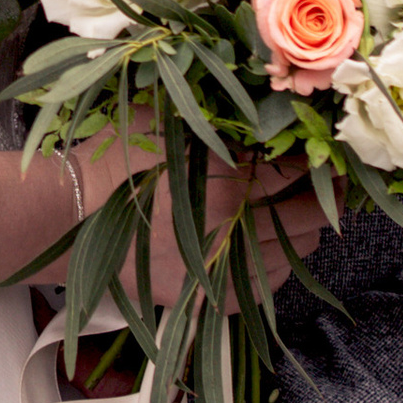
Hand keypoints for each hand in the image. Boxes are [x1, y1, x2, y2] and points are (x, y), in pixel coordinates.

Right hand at [75, 119, 330, 306]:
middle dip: (325, 197)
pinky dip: (278, 265)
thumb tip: (260, 104)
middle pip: (307, 218)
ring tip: (298, 210)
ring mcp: (224, 270)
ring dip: (303, 231)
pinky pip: (267, 288)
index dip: (316, 160)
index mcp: (228, 185)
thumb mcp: (165, 120)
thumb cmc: (115, 159)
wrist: (72, 216)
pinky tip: (268, 246)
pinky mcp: (210, 298)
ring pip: (294, 255)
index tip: (324, 150)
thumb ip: (215, 115)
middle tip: (331, 181)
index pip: (295, 173)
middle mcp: (235, 232)